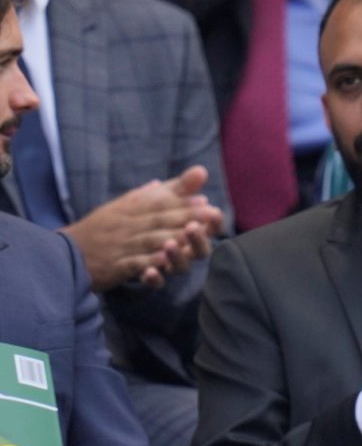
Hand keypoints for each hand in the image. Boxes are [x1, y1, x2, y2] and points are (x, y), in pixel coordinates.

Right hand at [61, 165, 222, 291]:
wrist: (68, 251)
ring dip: (171, 237)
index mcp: (131, 208)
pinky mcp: (115, 266)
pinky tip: (164, 263)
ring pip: (149, 241)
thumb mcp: (125, 206)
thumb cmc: (102, 228)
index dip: (182, 202)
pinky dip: (148, 263)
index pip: (159, 203)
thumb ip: (154, 195)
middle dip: (186, 216)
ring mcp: (122, 245)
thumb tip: (175, 179)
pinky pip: (133, 264)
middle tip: (210, 214)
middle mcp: (128, 224)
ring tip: (191, 235)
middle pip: (159, 219)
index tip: (205, 201)